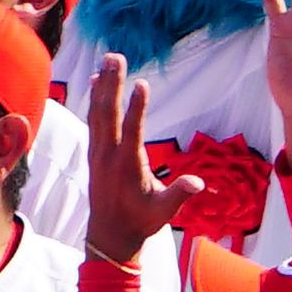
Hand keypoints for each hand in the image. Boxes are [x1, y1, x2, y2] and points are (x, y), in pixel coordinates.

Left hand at [84, 55, 197, 262]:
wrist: (109, 234)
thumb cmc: (141, 221)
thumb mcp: (163, 212)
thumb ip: (179, 195)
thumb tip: (199, 183)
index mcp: (127, 166)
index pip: (132, 131)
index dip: (137, 108)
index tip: (142, 84)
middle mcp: (108, 154)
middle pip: (109, 113)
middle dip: (113, 84)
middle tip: (116, 56)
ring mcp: (98, 152)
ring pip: (97, 113)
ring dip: (102, 86)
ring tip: (108, 61)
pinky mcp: (94, 152)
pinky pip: (92, 120)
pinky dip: (94, 99)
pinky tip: (96, 82)